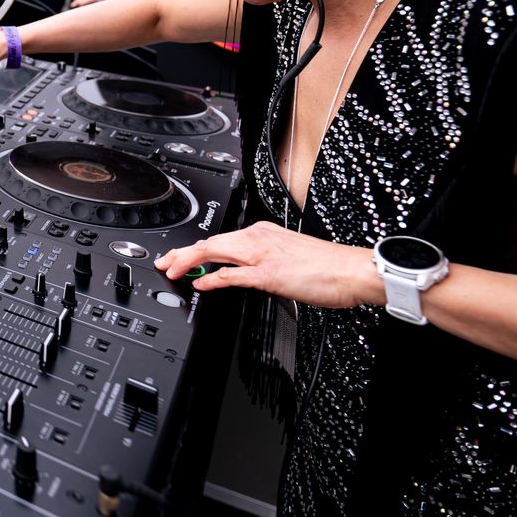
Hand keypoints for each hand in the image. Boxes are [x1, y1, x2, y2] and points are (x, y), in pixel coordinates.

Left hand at [155, 221, 384, 309]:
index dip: (193, 248)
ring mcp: (263, 254)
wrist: (353, 270)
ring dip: (188, 261)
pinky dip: (213, 279)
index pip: (219, 238)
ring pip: (214, 252)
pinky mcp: (270, 273)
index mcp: (262, 233)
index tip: (177, 256)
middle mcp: (258, 238)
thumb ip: (261, 260)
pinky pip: (233, 275)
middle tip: (163, 262)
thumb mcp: (286, 256)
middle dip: (181, 253)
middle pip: (210, 242)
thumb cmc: (327, 267)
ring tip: (171, 271)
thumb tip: (241, 272)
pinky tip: (200, 284)